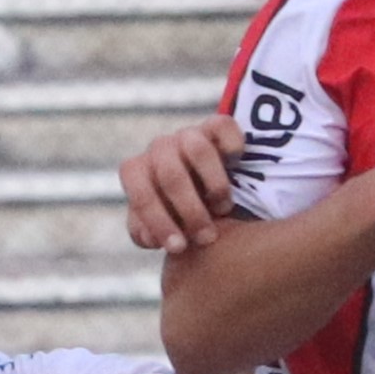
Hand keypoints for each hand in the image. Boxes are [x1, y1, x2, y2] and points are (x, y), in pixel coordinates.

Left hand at [122, 116, 244, 252]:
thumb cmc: (178, 211)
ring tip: (224, 209)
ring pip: (197, 149)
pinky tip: (236, 169)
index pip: (139, 191)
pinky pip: (224, 126)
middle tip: (207, 237)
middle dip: (190, 210)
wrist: (206, 188)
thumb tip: (150, 238)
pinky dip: (232, 148)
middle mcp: (160, 149)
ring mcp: (188, 134)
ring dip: (214, 185)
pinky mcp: (217, 125)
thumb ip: (147, 232)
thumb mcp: (161, 225)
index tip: (179, 248)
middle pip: (170, 174)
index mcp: (138, 171)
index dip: (157, 220)